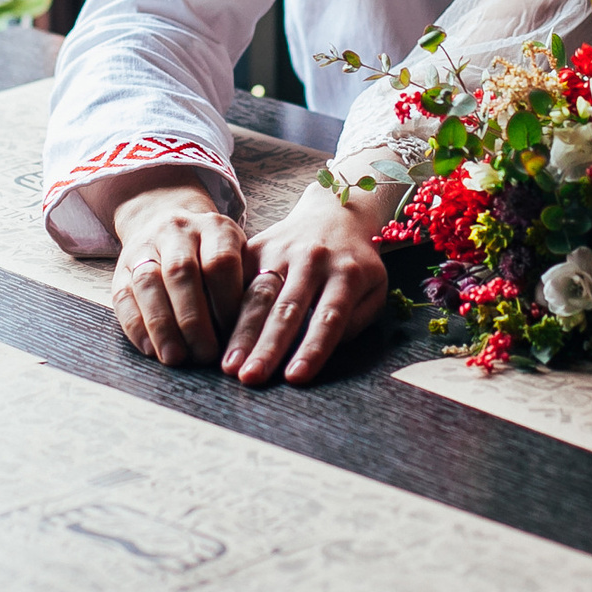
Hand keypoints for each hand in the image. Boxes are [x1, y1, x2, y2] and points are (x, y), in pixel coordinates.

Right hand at [108, 178, 246, 366]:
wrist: (167, 218)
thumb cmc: (213, 252)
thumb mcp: (237, 255)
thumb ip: (242, 287)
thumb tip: (243, 336)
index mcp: (214, 227)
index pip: (220, 262)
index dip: (226, 302)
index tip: (234, 336)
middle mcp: (178, 230)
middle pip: (181, 272)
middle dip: (193, 319)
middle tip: (205, 354)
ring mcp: (146, 246)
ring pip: (149, 282)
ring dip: (162, 325)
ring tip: (175, 357)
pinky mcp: (122, 267)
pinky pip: (124, 296)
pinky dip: (136, 325)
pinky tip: (150, 349)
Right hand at [221, 187, 388, 385]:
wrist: (334, 213)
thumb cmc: (356, 263)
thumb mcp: (375, 287)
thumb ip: (357, 318)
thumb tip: (326, 345)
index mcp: (347, 272)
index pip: (328, 317)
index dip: (311, 349)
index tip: (295, 378)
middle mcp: (313, 260)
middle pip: (287, 309)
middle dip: (268, 347)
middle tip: (251, 378)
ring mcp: (281, 251)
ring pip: (258, 296)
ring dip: (242, 333)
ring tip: (229, 365)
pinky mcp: (257, 246)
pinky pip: (238, 281)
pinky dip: (226, 309)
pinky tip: (216, 335)